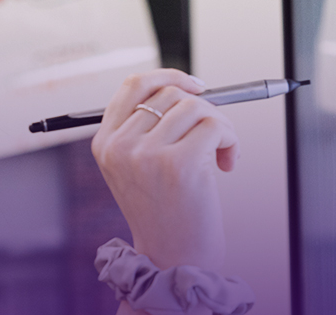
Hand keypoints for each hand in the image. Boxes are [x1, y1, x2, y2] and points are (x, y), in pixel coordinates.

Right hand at [91, 69, 239, 271]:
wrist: (173, 258)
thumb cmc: (164, 212)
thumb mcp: (138, 168)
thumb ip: (146, 129)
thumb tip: (188, 87)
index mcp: (105, 143)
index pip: (133, 86)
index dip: (169, 77)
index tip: (196, 86)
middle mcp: (121, 146)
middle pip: (170, 94)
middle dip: (203, 108)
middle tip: (214, 136)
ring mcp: (147, 154)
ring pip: (196, 107)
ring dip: (220, 126)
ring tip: (221, 155)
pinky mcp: (178, 164)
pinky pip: (215, 126)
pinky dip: (230, 140)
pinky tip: (228, 164)